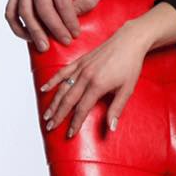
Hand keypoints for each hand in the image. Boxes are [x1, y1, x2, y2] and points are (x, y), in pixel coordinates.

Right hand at [5, 0, 105, 50]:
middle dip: (54, 28)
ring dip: (35, 32)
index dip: (69, 20)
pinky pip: (11, 14)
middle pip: (42, 8)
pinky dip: (18, 28)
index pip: (61, 1)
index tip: (75, 34)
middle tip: (64, 42)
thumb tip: (74, 12)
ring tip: (44, 47)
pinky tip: (30, 39)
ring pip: (25, 12)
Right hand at [39, 21, 148, 138]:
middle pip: (68, 100)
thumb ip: (117, 109)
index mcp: (98, 85)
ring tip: (47, 115)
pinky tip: (44, 89)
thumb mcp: (127, 89)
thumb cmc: (130, 65)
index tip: (69, 134)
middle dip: (58, 116)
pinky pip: (63, 72)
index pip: (82, 109)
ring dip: (53, 103)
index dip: (75, 123)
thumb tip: (111, 128)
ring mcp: (81, 68)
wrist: (129, 41)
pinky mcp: (80, 60)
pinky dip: (52, 81)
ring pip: (63, 88)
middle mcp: (86, 76)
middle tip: (50, 128)